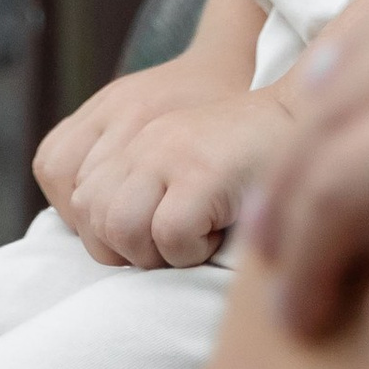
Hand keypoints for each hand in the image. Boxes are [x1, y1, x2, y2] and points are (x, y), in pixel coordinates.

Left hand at [54, 84, 290, 270]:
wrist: (298, 117)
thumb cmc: (233, 156)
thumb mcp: (165, 157)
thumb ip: (123, 183)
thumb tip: (95, 243)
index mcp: (120, 125)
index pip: (71, 197)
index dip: (105, 233)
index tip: (151, 229)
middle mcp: (137, 133)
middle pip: (91, 221)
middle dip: (128, 249)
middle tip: (176, 235)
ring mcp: (167, 150)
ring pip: (120, 230)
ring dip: (159, 251)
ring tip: (197, 231)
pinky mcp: (201, 171)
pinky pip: (170, 237)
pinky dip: (194, 250)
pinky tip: (221, 227)